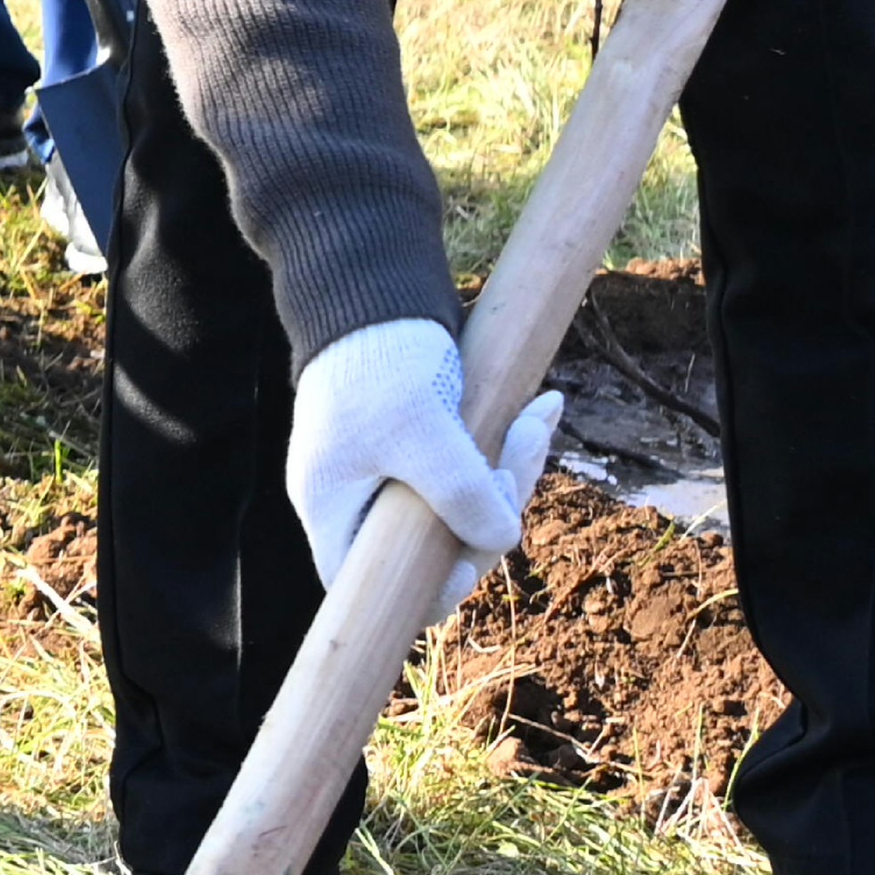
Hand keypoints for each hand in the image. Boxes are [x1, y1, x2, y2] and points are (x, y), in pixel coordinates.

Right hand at [288, 318, 562, 595]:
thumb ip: (461, 494)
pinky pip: (474, 465)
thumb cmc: (379, 363)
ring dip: (511, 469)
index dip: (423, 590)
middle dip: (490, 510)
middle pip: (432, 543)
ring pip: (464, 503)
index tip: (467, 562)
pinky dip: (508, 444)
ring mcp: (393, 469)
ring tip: (537, 420)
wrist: (376, 285)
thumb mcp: (421, 432)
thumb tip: (503, 539)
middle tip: (517, 462)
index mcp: (334, 507)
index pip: (365, 585)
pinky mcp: (425, 440)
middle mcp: (360, 497)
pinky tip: (540, 410)